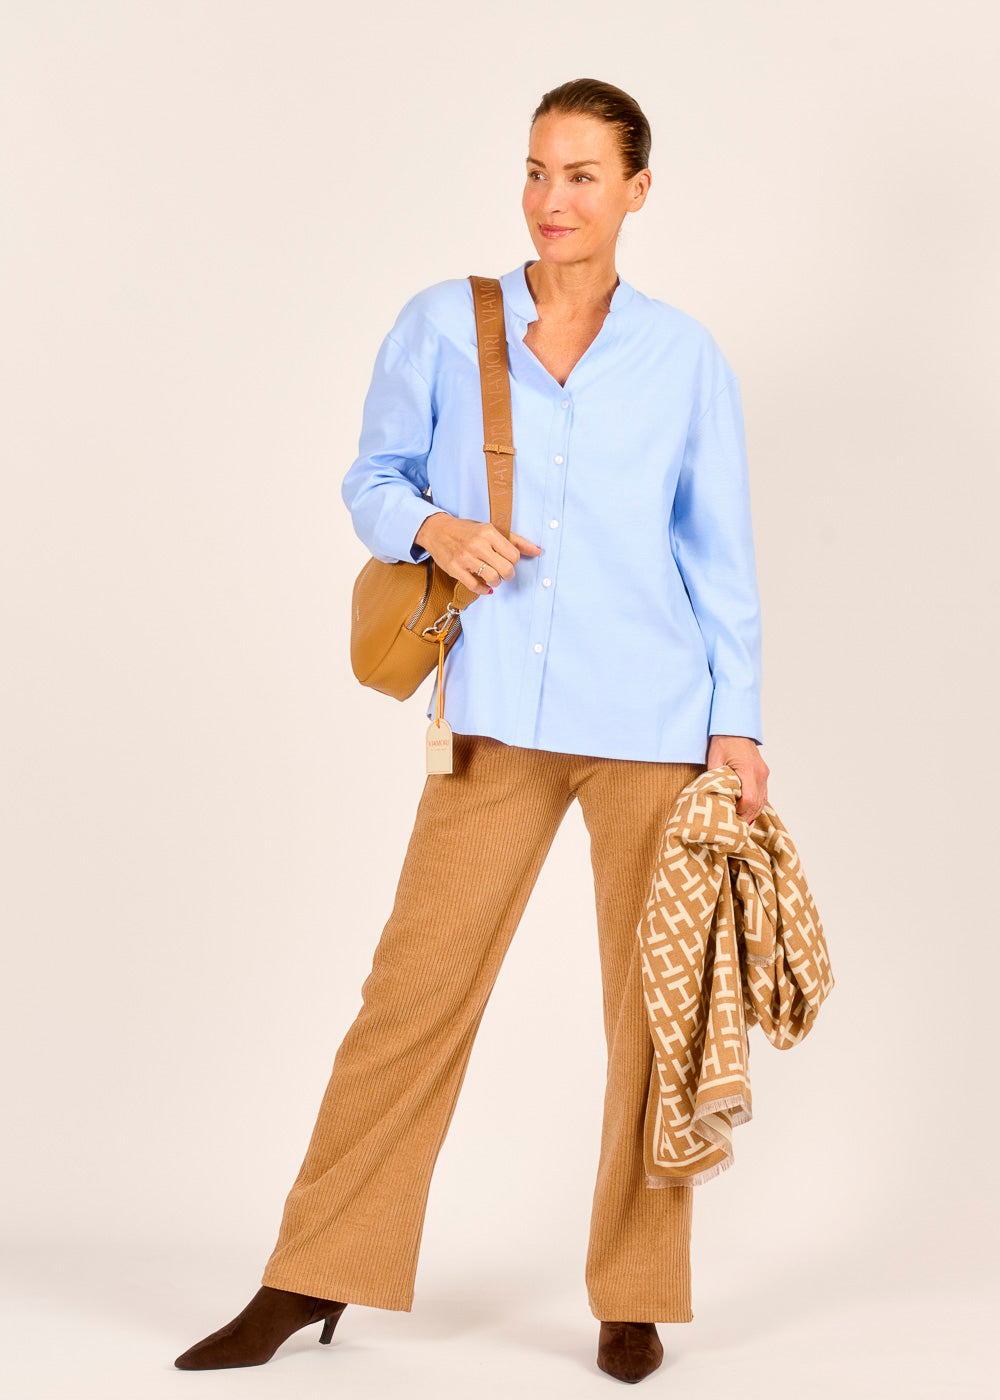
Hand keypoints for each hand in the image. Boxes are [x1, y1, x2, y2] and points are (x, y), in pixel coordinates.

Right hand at [414, 512, 542, 595]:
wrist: (437, 530)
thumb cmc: (467, 531)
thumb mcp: (490, 530)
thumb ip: (515, 541)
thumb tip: (538, 551)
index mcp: (488, 533)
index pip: (514, 555)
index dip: (514, 562)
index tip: (507, 561)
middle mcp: (478, 545)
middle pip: (506, 568)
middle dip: (508, 575)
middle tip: (503, 573)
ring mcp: (465, 558)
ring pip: (492, 578)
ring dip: (496, 582)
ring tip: (493, 578)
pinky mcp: (455, 569)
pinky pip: (475, 586)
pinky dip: (483, 590)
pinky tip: (484, 586)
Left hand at [706, 734, 768, 823]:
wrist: (735, 727)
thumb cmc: (723, 741)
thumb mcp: (714, 760)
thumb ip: (715, 779)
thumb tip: (713, 798)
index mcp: (749, 770)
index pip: (749, 800)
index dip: (740, 812)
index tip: (729, 815)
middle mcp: (760, 773)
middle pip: (758, 804)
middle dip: (746, 816)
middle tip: (733, 823)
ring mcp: (764, 774)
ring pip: (763, 801)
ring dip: (751, 811)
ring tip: (739, 819)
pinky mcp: (763, 773)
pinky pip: (763, 794)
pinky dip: (755, 803)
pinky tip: (745, 809)